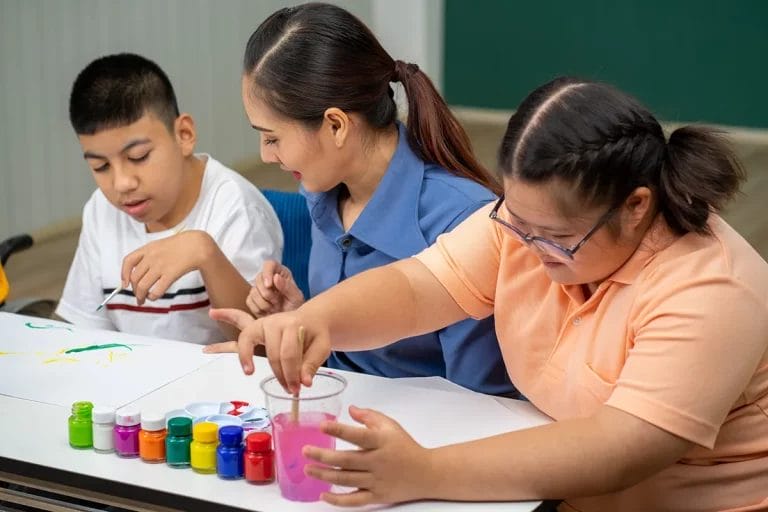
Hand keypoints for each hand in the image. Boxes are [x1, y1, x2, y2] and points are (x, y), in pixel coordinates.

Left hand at [121, 231, 211, 304]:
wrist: (197, 245)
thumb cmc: (180, 246)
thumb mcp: (160, 245)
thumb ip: (149, 256)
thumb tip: (139, 272)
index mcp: (148, 249)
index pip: (128, 261)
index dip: (124, 274)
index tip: (125, 284)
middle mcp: (151, 257)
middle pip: (135, 278)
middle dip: (134, 290)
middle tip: (138, 296)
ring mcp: (160, 266)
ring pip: (143, 286)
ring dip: (141, 296)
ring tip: (144, 300)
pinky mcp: (170, 274)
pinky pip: (157, 290)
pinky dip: (153, 296)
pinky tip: (154, 296)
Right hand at [205, 307, 329, 392]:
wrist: (311, 319)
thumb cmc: (316, 334)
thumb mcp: (322, 347)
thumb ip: (312, 364)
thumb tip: (305, 383)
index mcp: (294, 324)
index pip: (289, 353)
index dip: (292, 374)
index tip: (297, 389)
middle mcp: (277, 321)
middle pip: (275, 354)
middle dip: (283, 376)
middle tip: (291, 390)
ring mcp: (264, 323)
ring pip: (261, 349)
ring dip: (268, 369)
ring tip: (272, 383)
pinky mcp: (256, 328)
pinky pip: (244, 340)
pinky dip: (244, 355)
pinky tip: (248, 370)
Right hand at [246, 260, 304, 316]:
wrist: (289, 323)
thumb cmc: (295, 308)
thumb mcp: (296, 298)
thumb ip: (287, 287)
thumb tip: (276, 277)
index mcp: (281, 273)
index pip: (269, 264)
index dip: (267, 273)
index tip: (269, 285)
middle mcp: (269, 278)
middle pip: (258, 278)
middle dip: (267, 294)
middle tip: (277, 303)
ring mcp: (259, 289)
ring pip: (253, 291)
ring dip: (264, 303)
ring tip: (275, 308)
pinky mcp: (252, 299)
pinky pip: (249, 302)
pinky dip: (259, 309)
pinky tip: (268, 312)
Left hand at [304, 406, 432, 505]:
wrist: (426, 473)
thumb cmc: (405, 446)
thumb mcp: (391, 425)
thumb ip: (370, 416)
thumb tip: (350, 409)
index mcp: (381, 442)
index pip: (358, 435)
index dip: (339, 430)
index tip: (322, 426)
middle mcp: (378, 462)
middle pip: (347, 460)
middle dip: (323, 456)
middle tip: (306, 451)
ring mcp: (377, 481)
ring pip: (347, 480)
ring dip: (325, 475)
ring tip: (308, 469)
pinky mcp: (377, 496)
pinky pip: (354, 501)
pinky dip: (338, 500)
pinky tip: (323, 494)